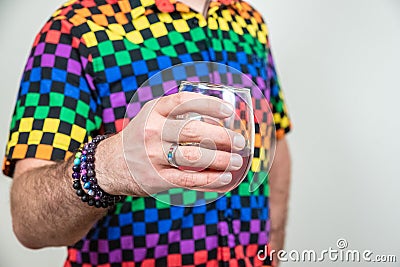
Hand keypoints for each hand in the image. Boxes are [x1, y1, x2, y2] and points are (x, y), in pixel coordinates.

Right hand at [97, 92, 245, 195]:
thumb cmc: (141, 137)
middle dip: (222, 137)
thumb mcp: (151, 117)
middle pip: (193, 132)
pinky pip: (188, 180)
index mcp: (154, 112)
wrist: (111, 164)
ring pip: (194, 158)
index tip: (228, 112)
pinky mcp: (156, 179)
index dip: (209, 105)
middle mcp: (153, 132)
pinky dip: (210, 180)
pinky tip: (225, 179)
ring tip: (236, 161)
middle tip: (240, 142)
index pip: (183, 102)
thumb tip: (217, 117)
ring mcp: (154, 156)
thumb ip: (176, 113)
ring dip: (221, 160)